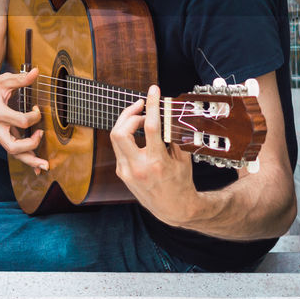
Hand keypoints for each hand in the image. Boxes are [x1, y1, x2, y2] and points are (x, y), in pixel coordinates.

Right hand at [0, 68, 48, 171]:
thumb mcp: (4, 80)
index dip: (35, 117)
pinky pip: (13, 151)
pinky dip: (25, 159)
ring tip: (44, 167)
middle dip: (31, 147)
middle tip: (43, 139)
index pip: (21, 121)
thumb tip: (36, 72)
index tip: (37, 109)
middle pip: (13, 146)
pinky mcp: (1, 137)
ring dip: (29, 161)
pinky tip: (35, 167)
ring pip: (13, 153)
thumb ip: (21, 79)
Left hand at [110, 84, 195, 224]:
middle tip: (141, 106)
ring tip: (140, 117)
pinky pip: (119, 147)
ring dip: (126, 122)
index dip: (152, 104)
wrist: (172, 208)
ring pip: (115, 137)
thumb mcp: (183, 158)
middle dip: (129, 113)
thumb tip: (165, 113)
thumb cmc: (181, 182)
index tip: (154, 90)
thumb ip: (173, 136)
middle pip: (121, 131)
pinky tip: (138, 133)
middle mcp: (138, 167)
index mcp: (157, 162)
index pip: (151, 126)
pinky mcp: (121, 173)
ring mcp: (127, 171)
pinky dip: (127, 136)